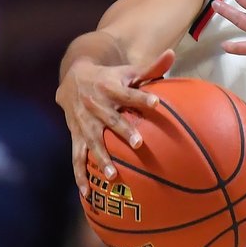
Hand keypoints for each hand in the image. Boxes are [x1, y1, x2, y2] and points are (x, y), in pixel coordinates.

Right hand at [57, 49, 171, 196]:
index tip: (156, 103)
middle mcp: (96, 106)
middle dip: (123, 131)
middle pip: (110, 119)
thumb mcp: (128, 70)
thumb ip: (152, 67)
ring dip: (101, 158)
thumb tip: (173, 54)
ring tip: (113, 175)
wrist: (73, 78)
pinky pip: (76, 157)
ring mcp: (84, 123)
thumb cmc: (110, 77)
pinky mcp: (76, 136)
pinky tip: (86, 192)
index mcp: (111, 88)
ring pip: (92, 142)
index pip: (128, 93)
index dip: (141, 97)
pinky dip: (79, 175)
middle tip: (139, 143)